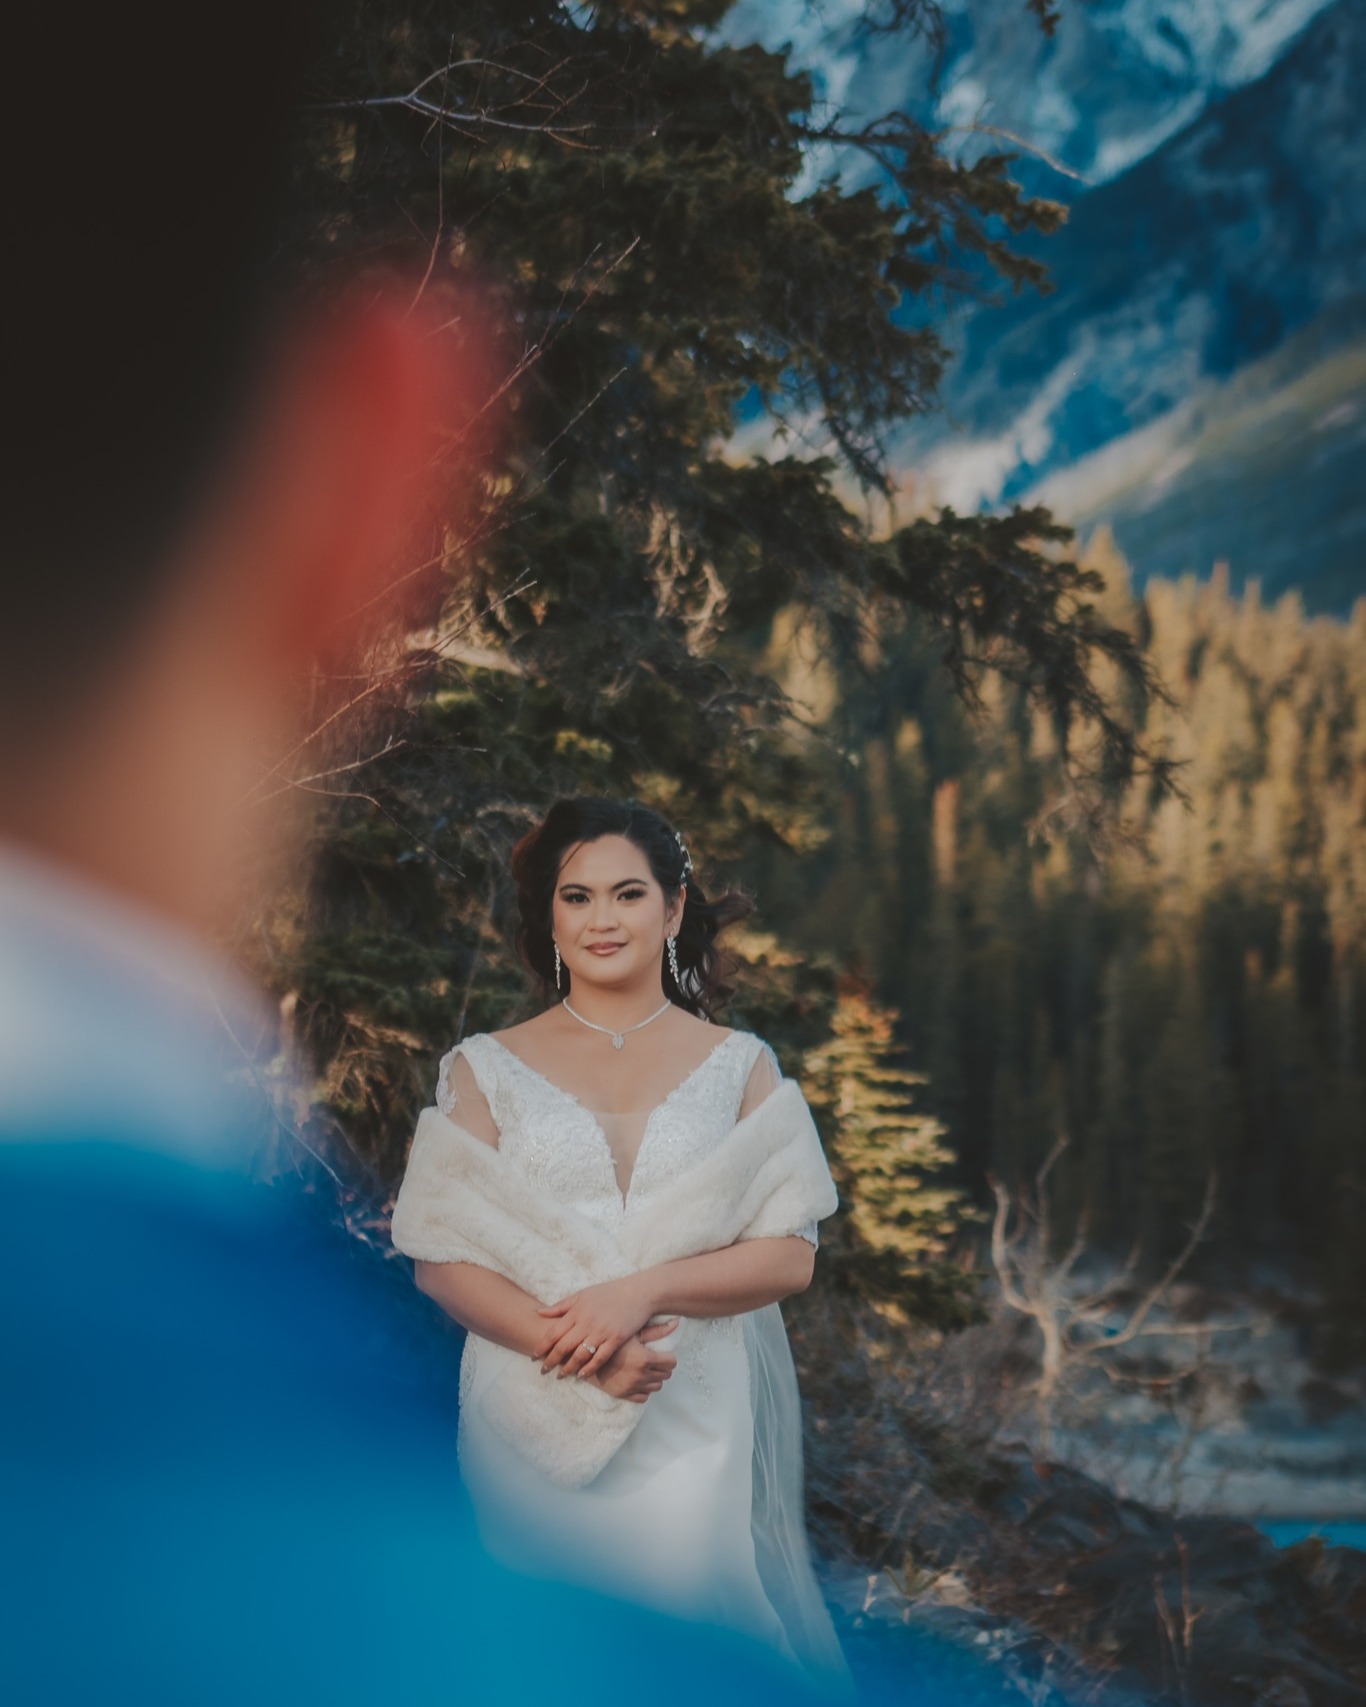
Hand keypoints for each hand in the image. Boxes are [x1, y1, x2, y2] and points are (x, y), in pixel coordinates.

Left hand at [534, 1276, 671, 1379]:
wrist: (638, 1293)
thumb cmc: (609, 1293)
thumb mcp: (582, 1294)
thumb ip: (561, 1306)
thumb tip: (538, 1312)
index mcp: (577, 1310)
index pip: (553, 1332)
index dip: (542, 1347)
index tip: (534, 1357)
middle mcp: (587, 1322)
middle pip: (563, 1347)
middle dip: (550, 1361)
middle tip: (543, 1371)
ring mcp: (602, 1332)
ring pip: (580, 1356)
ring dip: (568, 1368)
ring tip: (560, 1375)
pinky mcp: (616, 1339)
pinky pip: (600, 1358)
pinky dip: (589, 1369)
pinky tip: (581, 1375)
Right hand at [581, 1332, 677, 1403]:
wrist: (585, 1354)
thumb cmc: (610, 1338)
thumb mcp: (632, 1332)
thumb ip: (656, 1330)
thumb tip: (677, 1322)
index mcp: (645, 1358)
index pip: (671, 1363)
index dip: (669, 1358)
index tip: (663, 1354)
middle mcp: (641, 1375)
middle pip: (666, 1375)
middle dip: (663, 1367)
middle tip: (655, 1360)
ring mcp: (632, 1387)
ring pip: (656, 1387)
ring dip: (654, 1378)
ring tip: (646, 1368)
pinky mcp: (623, 1395)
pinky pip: (643, 1397)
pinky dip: (644, 1389)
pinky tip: (638, 1379)